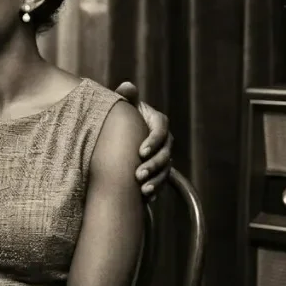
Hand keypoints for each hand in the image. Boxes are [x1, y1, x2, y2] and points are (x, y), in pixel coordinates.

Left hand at [115, 81, 172, 200]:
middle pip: (165, 153)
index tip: (140, 152)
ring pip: (166, 170)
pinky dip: (155, 189)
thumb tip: (127, 87)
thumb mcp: (122, 106)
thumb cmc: (121, 117)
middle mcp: (164, 139)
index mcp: (158, 121)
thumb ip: (124, 97)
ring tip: (143, 190)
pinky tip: (147, 198)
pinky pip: (162, 181)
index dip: (153, 141)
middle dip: (154, 165)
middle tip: (138, 174)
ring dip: (156, 180)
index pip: (161, 129)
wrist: (120, 135)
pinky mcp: (159, 170)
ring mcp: (164, 156)